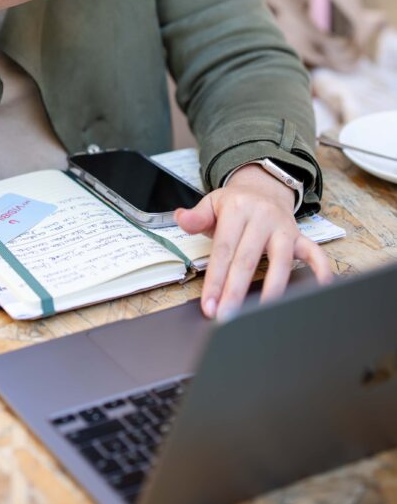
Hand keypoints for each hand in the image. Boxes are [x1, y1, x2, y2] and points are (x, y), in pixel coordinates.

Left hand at [175, 164, 332, 320]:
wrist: (262, 187)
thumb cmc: (234, 203)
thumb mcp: (211, 202)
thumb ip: (197, 216)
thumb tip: (181, 218)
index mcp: (237, 209)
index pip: (224, 249)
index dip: (216, 279)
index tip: (209, 305)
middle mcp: (262, 217)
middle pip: (248, 259)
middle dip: (236, 291)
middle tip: (227, 317)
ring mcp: (283, 227)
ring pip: (281, 260)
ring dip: (273, 289)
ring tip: (263, 314)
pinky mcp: (300, 235)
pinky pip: (315, 252)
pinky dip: (320, 268)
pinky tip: (321, 287)